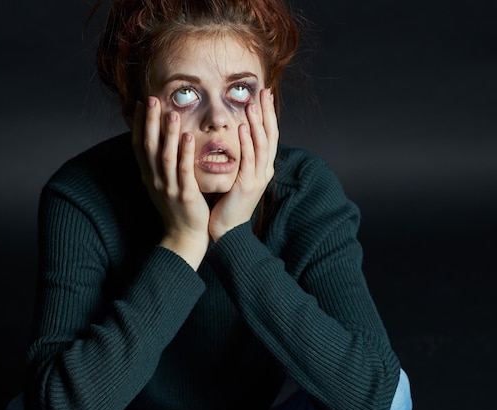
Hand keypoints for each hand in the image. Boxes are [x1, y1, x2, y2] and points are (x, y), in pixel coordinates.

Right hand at [132, 96, 209, 268]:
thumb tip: (157, 140)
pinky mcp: (185, 195)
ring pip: (165, 157)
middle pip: (149, 147)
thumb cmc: (177, 207)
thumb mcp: (162, 183)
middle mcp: (154, 180)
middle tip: (152, 99)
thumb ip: (159, 163)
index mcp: (148, 176)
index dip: (139, 124)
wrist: (185, 236)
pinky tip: (189, 137)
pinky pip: (184, 171)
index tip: (141, 103)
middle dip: (150, 122)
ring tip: (172, 113)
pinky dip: (185, 154)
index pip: (139, 145)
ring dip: (168, 134)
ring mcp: (168, 188)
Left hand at [208, 88, 278, 240]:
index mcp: (262, 167)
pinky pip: (248, 159)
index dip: (267, 114)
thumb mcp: (237, 177)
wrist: (227, 231)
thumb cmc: (227, 204)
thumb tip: (234, 138)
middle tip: (263, 92)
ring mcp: (258, 178)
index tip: (262, 94)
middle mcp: (264, 170)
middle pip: (270, 135)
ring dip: (257, 123)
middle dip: (266, 113)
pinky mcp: (247, 186)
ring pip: (261, 145)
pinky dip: (247, 142)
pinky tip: (242, 127)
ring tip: (252, 104)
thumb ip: (239, 158)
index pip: (268, 135)